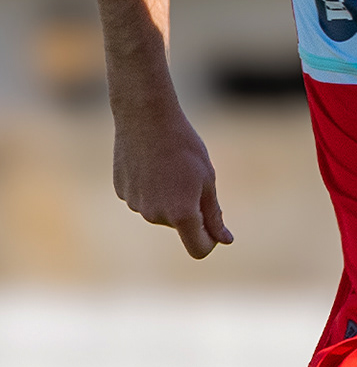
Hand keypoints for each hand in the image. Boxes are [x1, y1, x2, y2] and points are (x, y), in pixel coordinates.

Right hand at [112, 104, 231, 258]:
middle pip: (181, 227)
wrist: (146, 117)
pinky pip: (144, 199)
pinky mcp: (122, 192)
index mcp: (181, 214)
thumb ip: (213, 215)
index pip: (199, 249)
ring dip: (170, 199)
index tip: (215, 227)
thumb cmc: (185, 147)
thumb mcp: (208, 180)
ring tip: (170, 167)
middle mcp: (155, 215)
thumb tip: (224, 240)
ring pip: (161, 212)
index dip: (210, 242)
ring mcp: (135, 205)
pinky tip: (152, 164)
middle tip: (190, 177)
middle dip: (190, 210)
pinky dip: (152, 188)